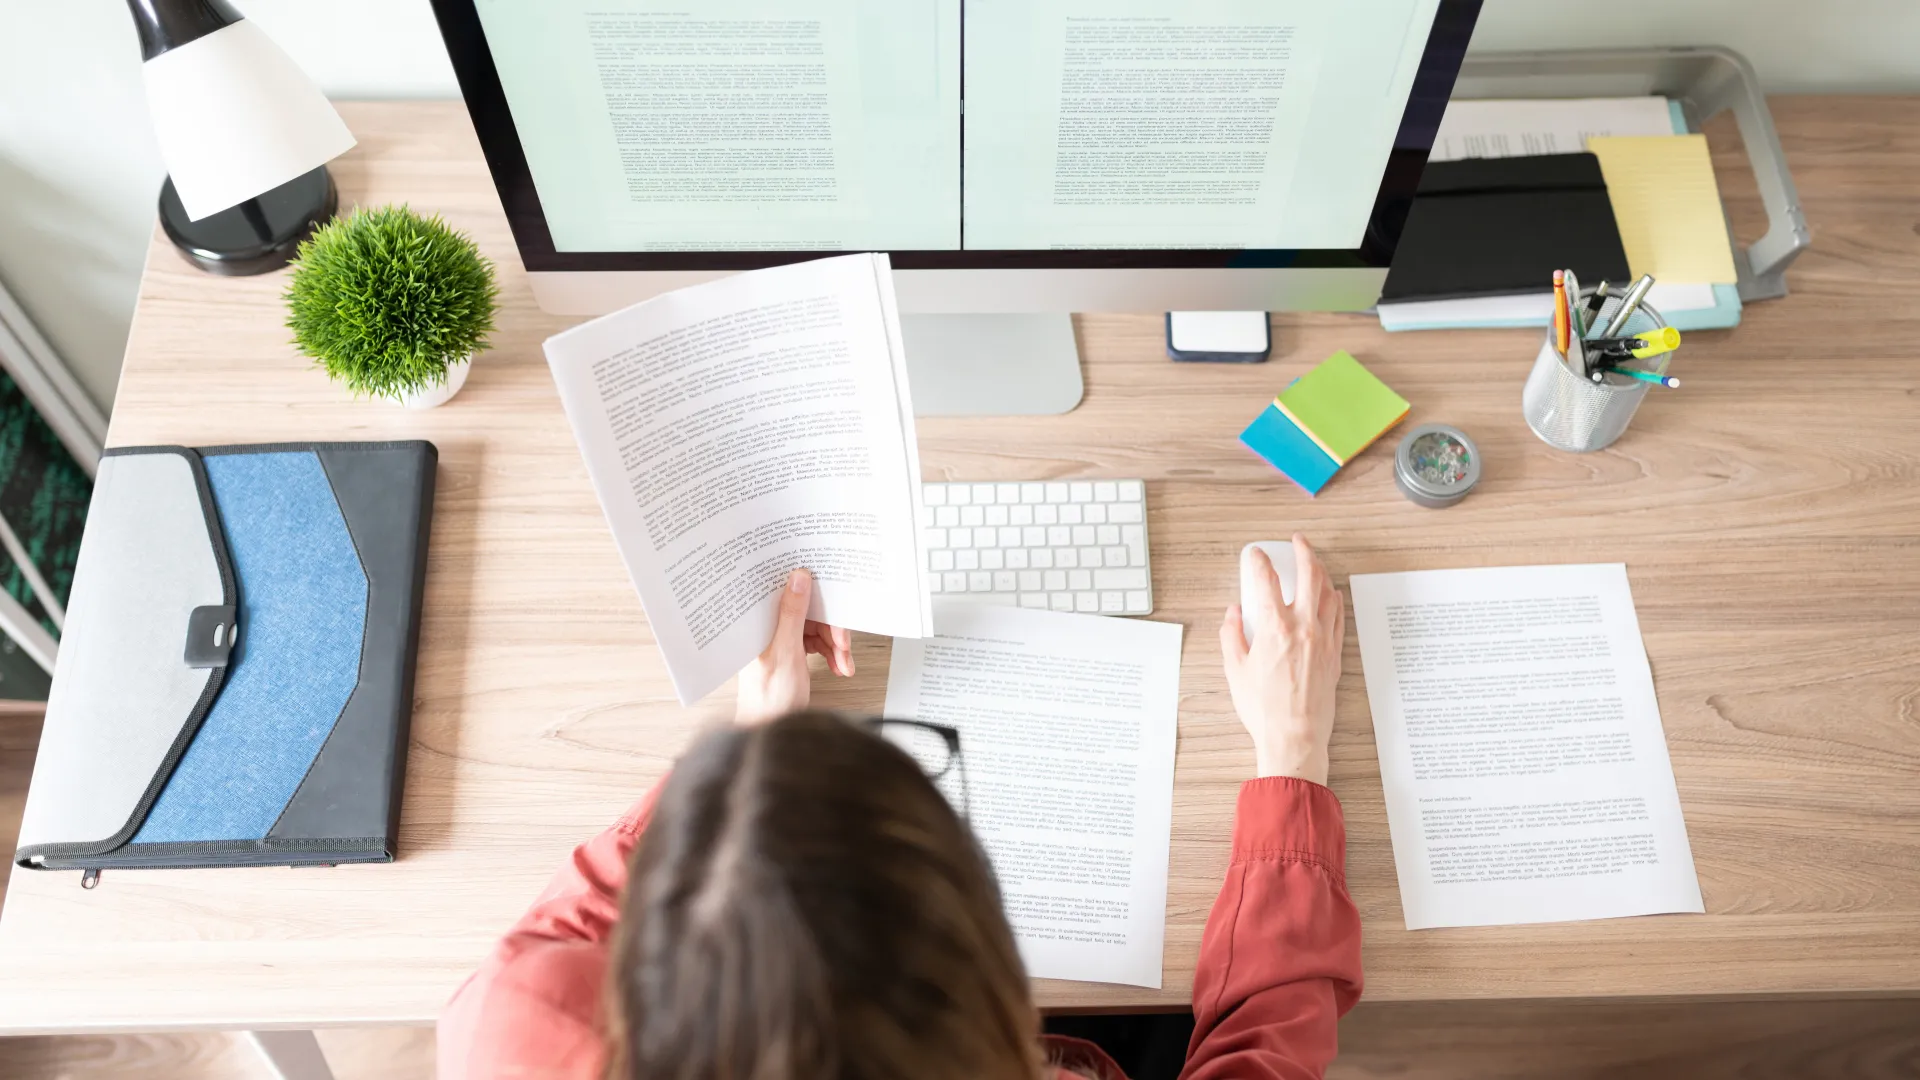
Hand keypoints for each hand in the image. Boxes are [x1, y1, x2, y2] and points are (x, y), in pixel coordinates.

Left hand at [736, 569, 853, 724]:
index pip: (787, 593)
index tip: (831, 596)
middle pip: (808, 612)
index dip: (811, 592)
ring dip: (835, 644)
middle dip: (830, 628)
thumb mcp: (785, 652)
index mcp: (758, 623)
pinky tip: (838, 665)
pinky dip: (831, 653)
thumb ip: (792, 614)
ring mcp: (779, 640)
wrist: (771, 730)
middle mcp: (768, 628)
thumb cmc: (768, 700)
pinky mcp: (790, 652)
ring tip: (843, 661)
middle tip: (842, 643)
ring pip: (816, 628)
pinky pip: (816, 643)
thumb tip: (798, 579)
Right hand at [1219, 535, 1343, 784]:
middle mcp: (1303, 627)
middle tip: (1298, 541)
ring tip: (1314, 563)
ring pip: (1328, 592)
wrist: (1295, 736)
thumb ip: (1231, 635)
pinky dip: (1334, 599)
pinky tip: (1331, 595)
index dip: (1259, 561)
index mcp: (1274, 628)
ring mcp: (1323, 639)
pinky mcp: (1334, 654)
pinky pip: (1338, 616)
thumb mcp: (1234, 669)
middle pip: (1309, 575)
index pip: (1266, 580)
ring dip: (1321, 572)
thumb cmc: (1263, 708)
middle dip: (1304, 551)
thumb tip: (1233, 613)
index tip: (1255, 554)